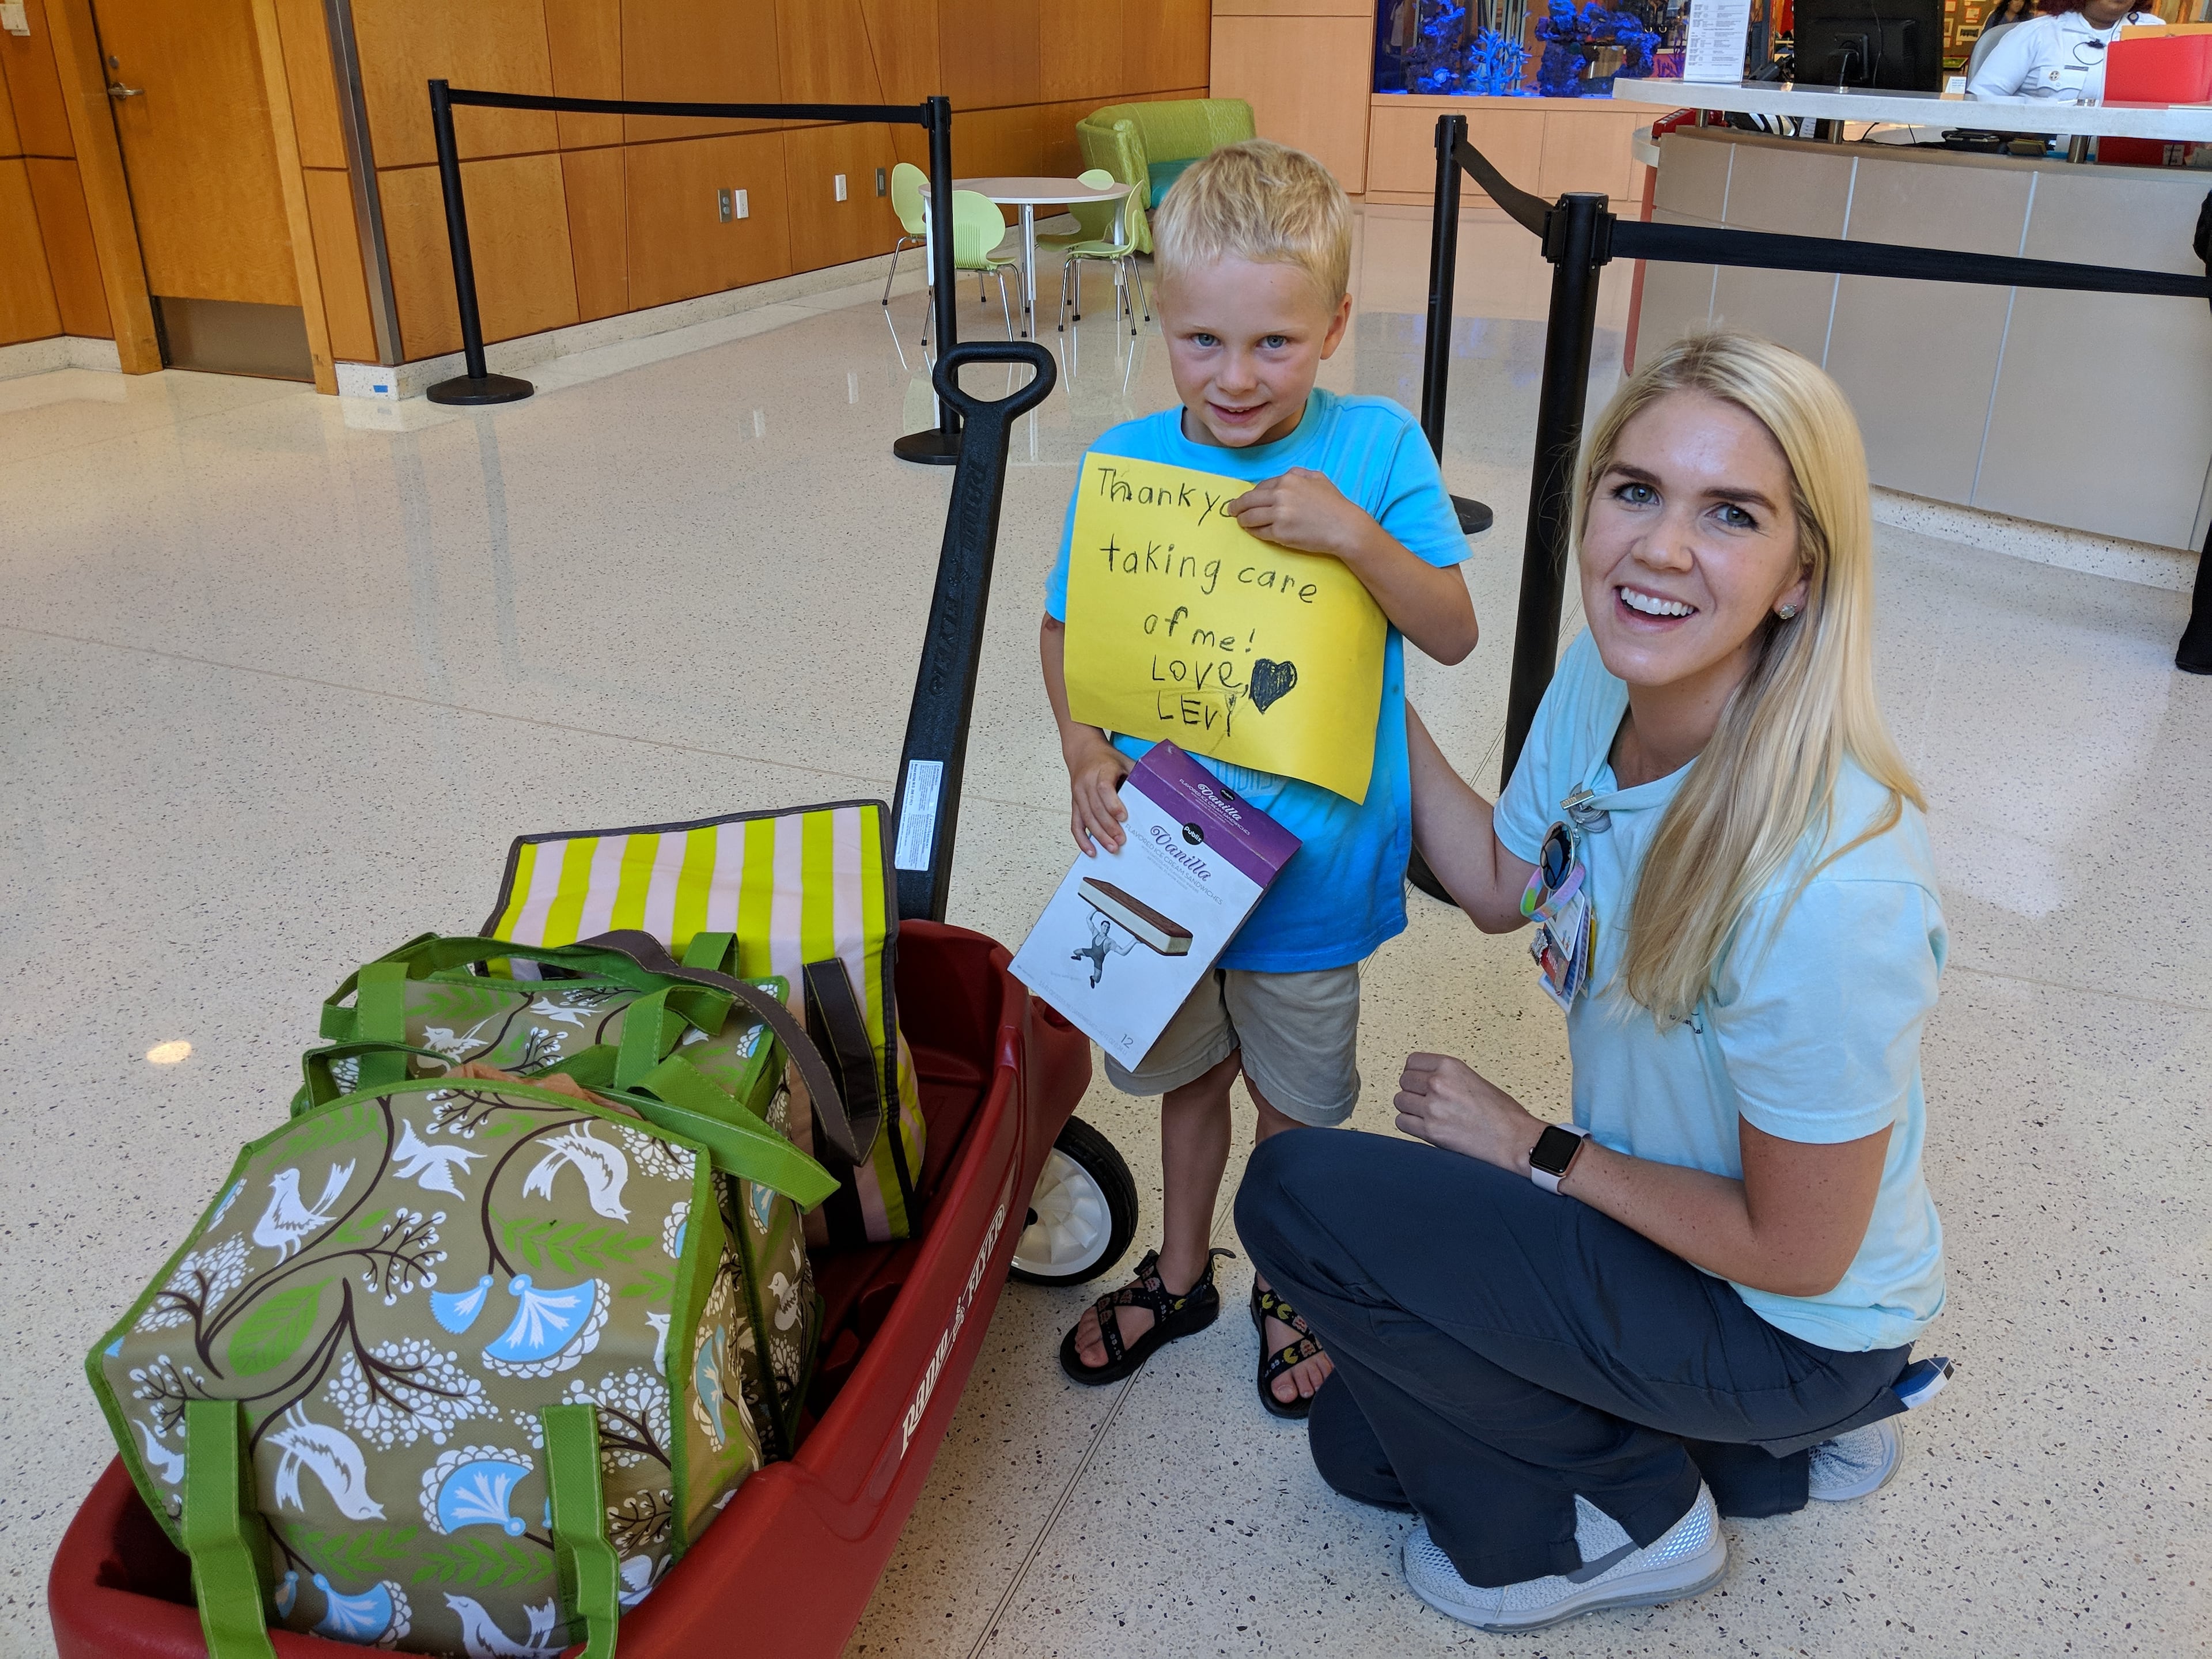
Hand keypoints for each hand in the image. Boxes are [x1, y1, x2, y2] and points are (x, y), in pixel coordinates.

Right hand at [1064, 730, 1132, 854]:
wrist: (1083, 751)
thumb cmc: (1106, 758)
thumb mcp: (1124, 761)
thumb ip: (1136, 775)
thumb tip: (1158, 791)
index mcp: (1101, 770)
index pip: (1104, 788)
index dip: (1113, 804)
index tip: (1124, 817)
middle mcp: (1086, 783)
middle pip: (1095, 808)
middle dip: (1109, 827)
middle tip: (1121, 841)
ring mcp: (1078, 794)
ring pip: (1086, 818)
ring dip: (1098, 835)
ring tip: (1111, 848)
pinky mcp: (1075, 804)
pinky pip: (1076, 824)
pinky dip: (1082, 839)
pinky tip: (1091, 850)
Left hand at [1225, 468, 1375, 562]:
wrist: (1344, 527)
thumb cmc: (1334, 503)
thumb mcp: (1317, 478)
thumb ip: (1298, 474)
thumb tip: (1283, 477)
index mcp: (1288, 479)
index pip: (1260, 487)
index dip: (1251, 495)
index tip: (1245, 499)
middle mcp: (1281, 495)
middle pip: (1248, 501)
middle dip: (1236, 506)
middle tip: (1230, 510)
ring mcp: (1279, 515)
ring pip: (1250, 517)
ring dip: (1242, 520)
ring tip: (1240, 522)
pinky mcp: (1280, 532)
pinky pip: (1259, 532)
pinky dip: (1254, 531)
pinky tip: (1253, 531)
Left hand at [1393, 1053, 1543, 1172]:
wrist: (1514, 1139)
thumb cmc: (1502, 1112)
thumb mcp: (1473, 1080)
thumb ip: (1446, 1077)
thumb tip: (1422, 1080)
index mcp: (1450, 1067)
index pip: (1412, 1062)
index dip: (1415, 1072)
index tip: (1419, 1080)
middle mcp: (1438, 1084)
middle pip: (1404, 1081)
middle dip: (1412, 1090)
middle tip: (1425, 1100)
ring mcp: (1432, 1108)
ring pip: (1400, 1101)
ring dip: (1410, 1108)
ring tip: (1427, 1114)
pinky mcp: (1430, 1131)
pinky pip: (1402, 1122)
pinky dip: (1410, 1124)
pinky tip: (1424, 1126)